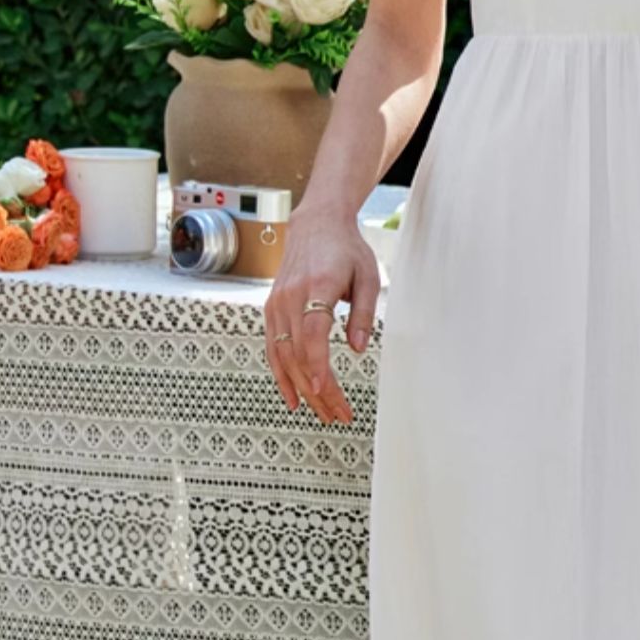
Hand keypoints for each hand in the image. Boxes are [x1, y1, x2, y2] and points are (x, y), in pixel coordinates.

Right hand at [264, 205, 379, 423]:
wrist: (315, 225)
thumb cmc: (346, 249)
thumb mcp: (368, 276)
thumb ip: (364, 313)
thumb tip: (359, 348)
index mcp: (318, 285)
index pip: (311, 331)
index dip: (315, 362)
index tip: (322, 389)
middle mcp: (291, 296)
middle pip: (298, 352)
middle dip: (318, 389)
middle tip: (339, 414)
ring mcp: (276, 304)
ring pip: (283, 356)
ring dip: (302, 389)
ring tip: (324, 413)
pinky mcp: (271, 309)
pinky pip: (272, 349)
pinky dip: (281, 376)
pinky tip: (293, 399)